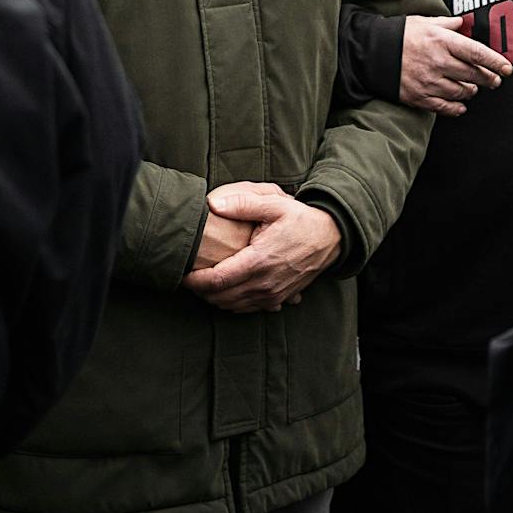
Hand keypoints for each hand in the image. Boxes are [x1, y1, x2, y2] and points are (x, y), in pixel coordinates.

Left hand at [186, 191, 342, 313]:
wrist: (329, 238)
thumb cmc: (300, 219)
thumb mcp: (275, 204)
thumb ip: (242, 203)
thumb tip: (212, 204)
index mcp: (260, 260)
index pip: (218, 280)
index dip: (195, 280)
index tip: (182, 273)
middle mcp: (265, 283)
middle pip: (220, 297)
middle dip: (200, 290)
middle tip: (188, 276)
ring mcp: (272, 295)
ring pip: (232, 306)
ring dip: (213, 298)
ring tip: (202, 282)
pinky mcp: (277, 300)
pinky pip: (246, 309)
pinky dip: (231, 303)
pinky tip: (225, 290)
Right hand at [399, 16, 512, 116]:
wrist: (373, 53)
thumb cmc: (401, 35)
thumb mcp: (425, 21)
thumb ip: (447, 23)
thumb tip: (462, 23)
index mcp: (442, 41)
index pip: (477, 53)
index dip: (495, 62)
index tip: (507, 68)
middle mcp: (439, 63)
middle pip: (473, 75)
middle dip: (489, 78)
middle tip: (495, 80)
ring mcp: (430, 82)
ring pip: (462, 92)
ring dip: (471, 91)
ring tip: (473, 87)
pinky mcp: (420, 97)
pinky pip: (445, 107)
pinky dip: (456, 107)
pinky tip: (461, 105)